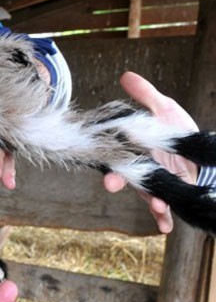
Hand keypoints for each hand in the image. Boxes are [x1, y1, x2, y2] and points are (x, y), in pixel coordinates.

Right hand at [103, 71, 198, 233]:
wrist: (200, 153)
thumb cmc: (177, 130)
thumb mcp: (164, 109)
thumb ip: (146, 95)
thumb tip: (126, 75)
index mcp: (133, 147)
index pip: (114, 151)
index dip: (105, 155)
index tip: (100, 161)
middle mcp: (138, 166)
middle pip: (123, 174)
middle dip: (117, 180)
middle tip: (110, 184)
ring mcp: (153, 182)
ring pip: (145, 193)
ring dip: (149, 200)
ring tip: (157, 205)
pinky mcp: (168, 193)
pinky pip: (162, 207)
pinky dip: (162, 217)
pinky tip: (164, 226)